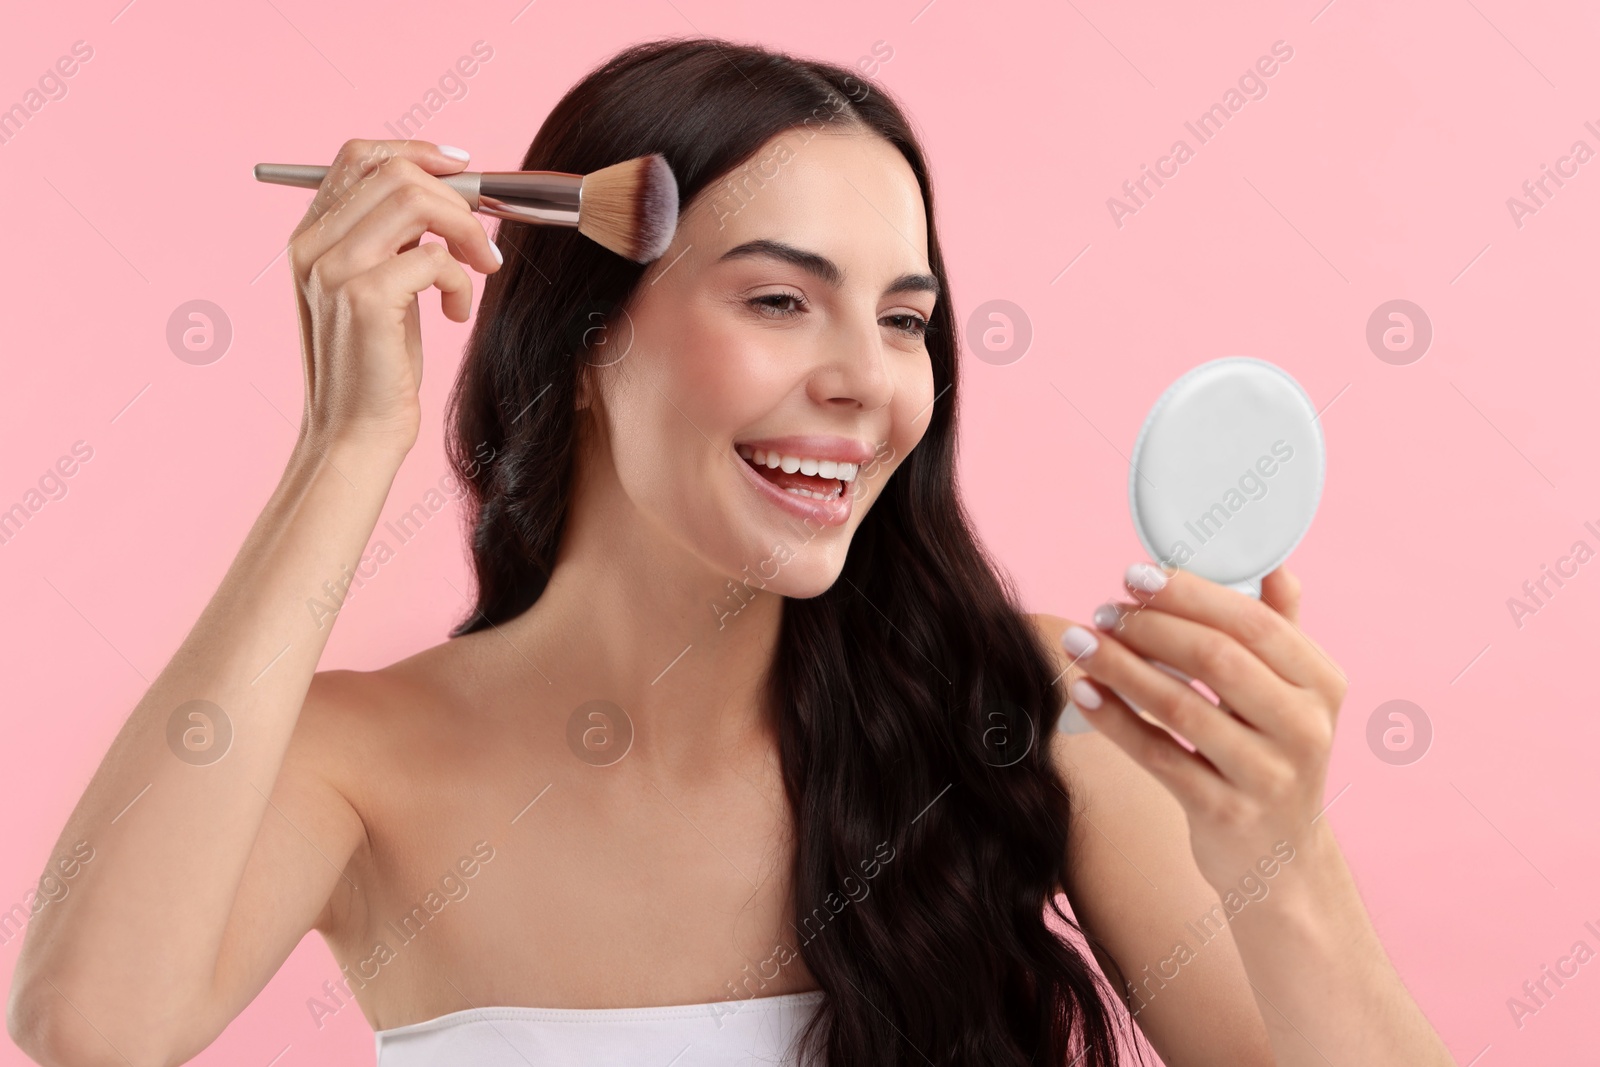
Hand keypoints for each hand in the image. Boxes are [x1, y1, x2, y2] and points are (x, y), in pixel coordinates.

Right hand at [288, 138, 502, 456]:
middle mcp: (313, 245)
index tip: (463, 171)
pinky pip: (436, 258)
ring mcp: (334, 269)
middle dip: (456, 200)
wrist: (355, 433)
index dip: (418, 152)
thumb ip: (392, 239)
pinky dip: (462, 282)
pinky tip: (457, 314)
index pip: (358, 156)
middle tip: (480, 243)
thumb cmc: (376, 366)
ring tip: (479, 270)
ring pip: (417, 201)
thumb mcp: (379, 288)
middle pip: (394, 172)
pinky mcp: (364, 298)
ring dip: (466, 233)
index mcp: (310, 236)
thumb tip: (445, 194)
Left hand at [1059, 563, 1346, 893]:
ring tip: (1079, 640)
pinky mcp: (1227, 814)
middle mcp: (1304, 727)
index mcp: (1321, 683)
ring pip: (1180, 705)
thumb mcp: (1294, 698)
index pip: (1252, 621)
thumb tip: (1272, 566)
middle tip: (1103, 610)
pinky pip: (1159, 755)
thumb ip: (1280, 632)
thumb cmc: (1274, 762)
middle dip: (1148, 626)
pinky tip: (1085, 692)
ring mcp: (1268, 775)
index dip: (1188, 592)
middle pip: (1215, 658)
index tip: (1135, 574)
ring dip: (1120, 666)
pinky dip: (1116, 720)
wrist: (1283, 868)